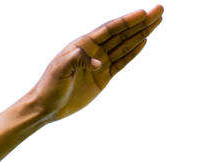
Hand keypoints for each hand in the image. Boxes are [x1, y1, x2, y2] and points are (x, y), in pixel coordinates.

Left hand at [27, 5, 163, 122]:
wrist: (47, 106)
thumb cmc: (50, 86)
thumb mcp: (60, 70)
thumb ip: (77, 60)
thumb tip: (99, 63)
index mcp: (83, 44)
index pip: (110, 29)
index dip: (127, 21)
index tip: (143, 12)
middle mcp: (94, 50)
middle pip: (122, 33)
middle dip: (141, 22)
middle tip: (159, 10)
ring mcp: (100, 63)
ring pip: (125, 45)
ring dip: (141, 33)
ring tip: (157, 22)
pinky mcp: (103, 77)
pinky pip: (122, 62)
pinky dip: (134, 52)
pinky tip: (144, 41)